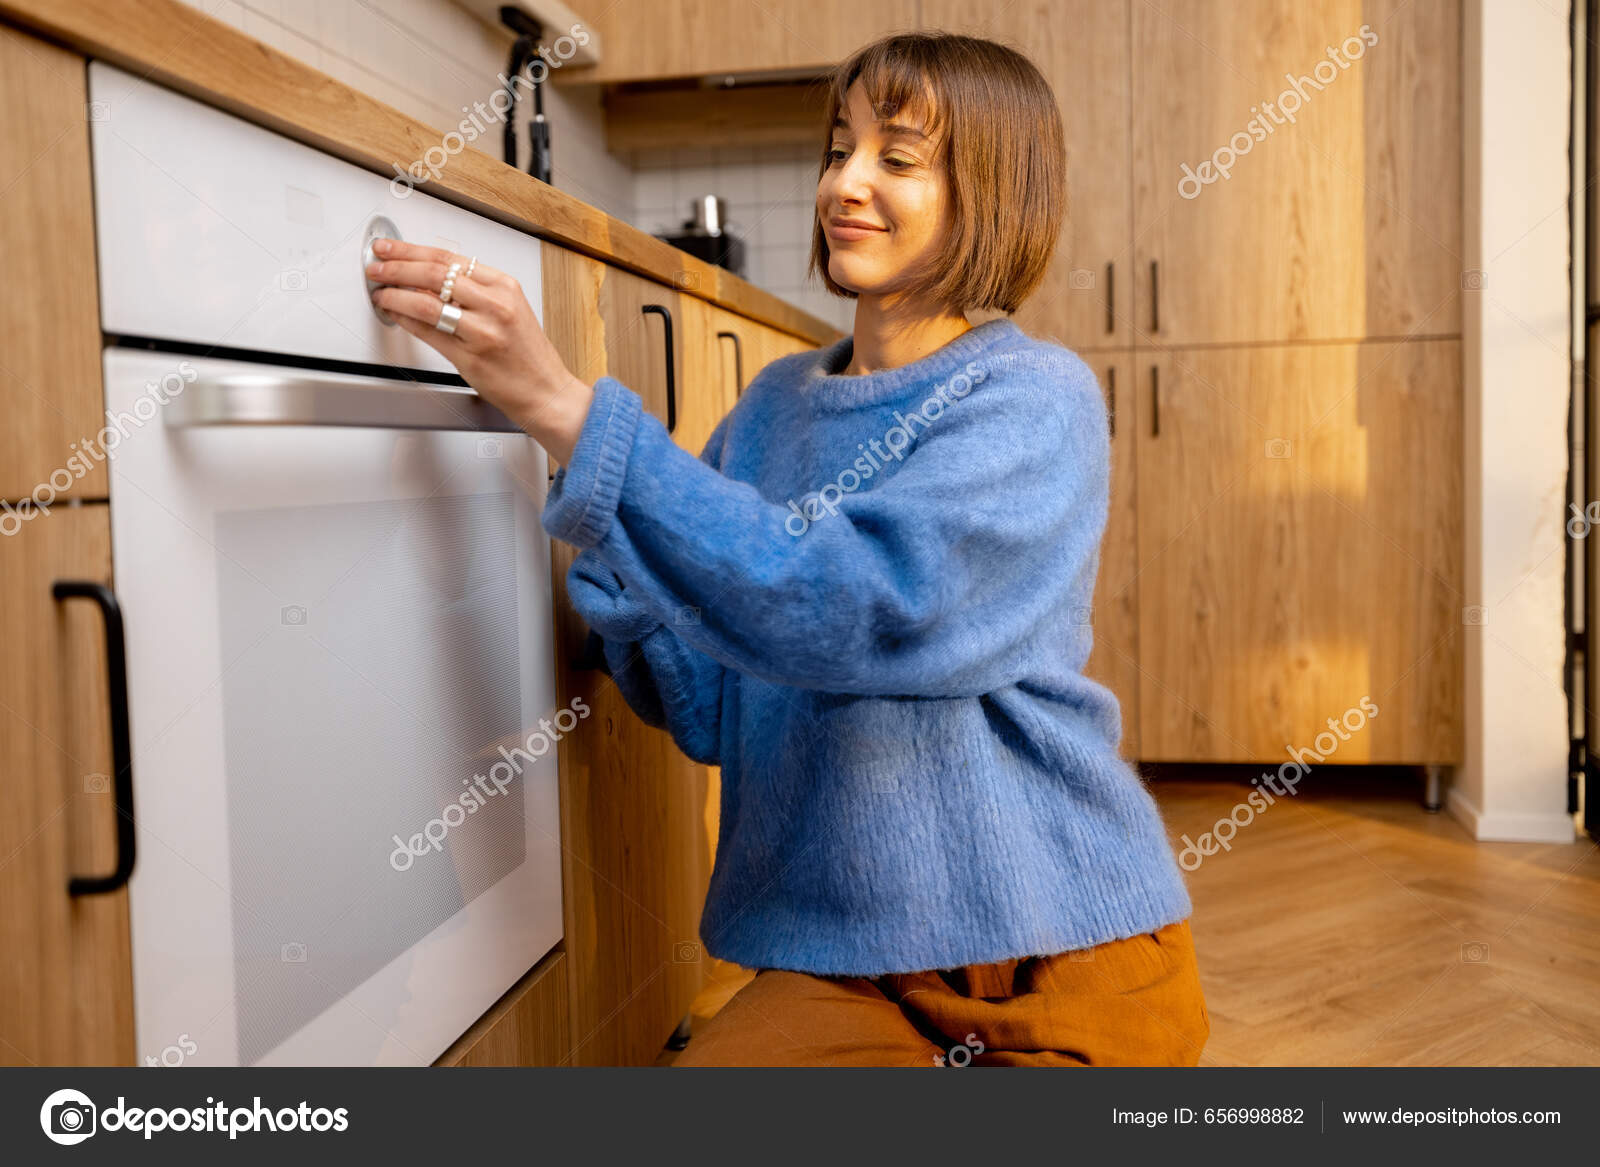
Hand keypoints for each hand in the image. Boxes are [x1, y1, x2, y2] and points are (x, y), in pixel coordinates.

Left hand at [366, 238, 593, 464]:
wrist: (546, 391)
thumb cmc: (528, 354)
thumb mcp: (510, 310)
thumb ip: (475, 292)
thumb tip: (430, 277)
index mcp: (505, 287)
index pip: (450, 258)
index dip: (413, 250)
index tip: (392, 248)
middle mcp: (495, 305)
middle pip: (434, 274)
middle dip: (397, 266)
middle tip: (377, 265)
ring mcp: (483, 331)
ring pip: (426, 302)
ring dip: (395, 293)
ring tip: (380, 289)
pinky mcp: (470, 357)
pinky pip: (428, 332)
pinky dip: (405, 319)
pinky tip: (394, 312)